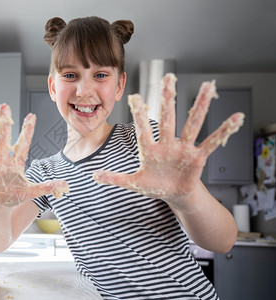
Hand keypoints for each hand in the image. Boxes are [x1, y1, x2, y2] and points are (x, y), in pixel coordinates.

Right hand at [0, 104, 68, 206]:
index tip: (32, 116)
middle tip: (3, 106)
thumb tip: (66, 185)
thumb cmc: (16, 194)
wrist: (1, 204)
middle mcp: (2, 161)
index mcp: (16, 163)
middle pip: (3, 140)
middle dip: (4, 124)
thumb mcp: (33, 192)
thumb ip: (47, 187)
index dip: (28, 131)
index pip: (23, 145)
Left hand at [93, 73, 243, 205]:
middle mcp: (167, 144)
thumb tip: (93, 175)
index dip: (139, 115)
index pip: (143, 129)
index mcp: (149, 150)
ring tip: (208, 86)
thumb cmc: (154, 186)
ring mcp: (183, 149)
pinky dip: (224, 131)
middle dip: (168, 99)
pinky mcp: (198, 157)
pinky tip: (235, 118)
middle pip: (167, 118)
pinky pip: (212, 142)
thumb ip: (115, 179)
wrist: (173, 194)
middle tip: (168, 77)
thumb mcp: (133, 183)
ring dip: (200, 106)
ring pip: (192, 124)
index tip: (134, 97)